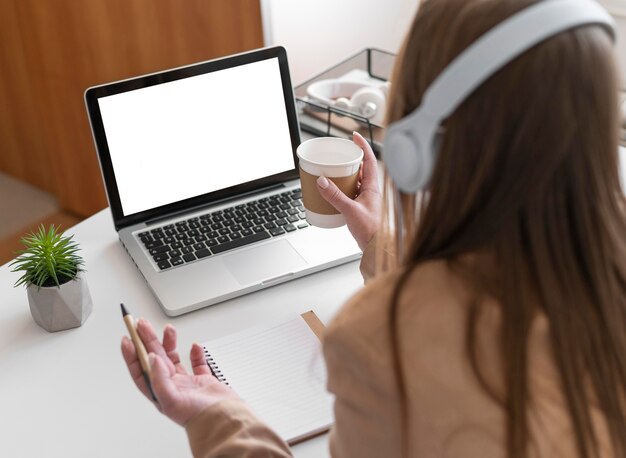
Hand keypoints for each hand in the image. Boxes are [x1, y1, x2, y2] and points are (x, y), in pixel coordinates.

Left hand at [121, 319, 238, 425]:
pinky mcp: (203, 380)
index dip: (132, 354)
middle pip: (155, 358)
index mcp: (160, 392)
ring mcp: (188, 382)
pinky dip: (195, 353)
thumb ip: (160, 378)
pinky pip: (197, 363)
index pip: (141, 370)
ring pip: (174, 358)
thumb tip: (152, 358)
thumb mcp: (171, 400)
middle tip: (142, 324)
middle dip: (148, 340)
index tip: (128, 338)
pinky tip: (194, 346)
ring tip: (168, 329)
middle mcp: (172, 386)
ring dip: (169, 343)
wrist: (224, 419)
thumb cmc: (199, 417)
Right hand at [316, 132, 380, 249]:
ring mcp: (365, 199)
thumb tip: (323, 181)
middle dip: (348, 160)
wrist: (376, 248)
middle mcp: (370, 191)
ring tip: (330, 172)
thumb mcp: (350, 211)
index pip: (369, 160)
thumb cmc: (372, 231)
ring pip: (353, 181)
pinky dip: (340, 189)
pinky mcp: (359, 207)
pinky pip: (349, 192)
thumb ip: (335, 196)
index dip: (362, 146)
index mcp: (372, 187)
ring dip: (343, 175)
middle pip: (359, 169)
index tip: (354, 136)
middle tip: (336, 156)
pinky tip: (331, 193)